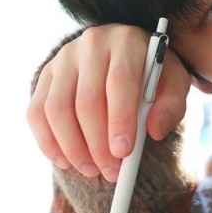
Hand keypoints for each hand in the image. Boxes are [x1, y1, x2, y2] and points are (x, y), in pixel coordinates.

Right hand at [27, 25, 203, 180]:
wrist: (126, 56)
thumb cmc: (154, 75)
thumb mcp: (174, 84)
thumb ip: (171, 106)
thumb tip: (154, 131)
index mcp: (126, 40)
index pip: (120, 80)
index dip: (120, 118)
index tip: (124, 152)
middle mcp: (91, 43)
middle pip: (87, 99)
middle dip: (98, 142)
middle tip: (111, 171)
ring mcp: (64, 58)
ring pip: (58, 108)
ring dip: (73, 147)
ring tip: (91, 170)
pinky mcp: (47, 75)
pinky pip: (37, 112)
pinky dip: (48, 141)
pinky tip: (65, 161)